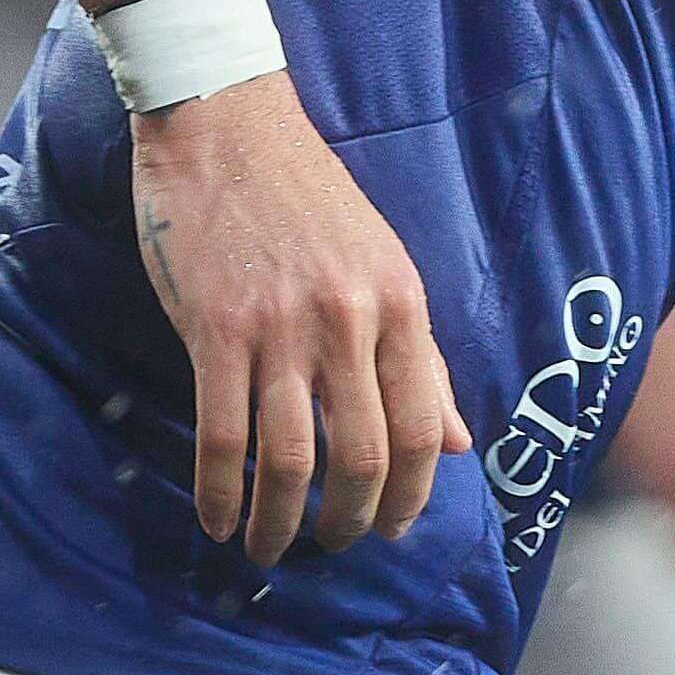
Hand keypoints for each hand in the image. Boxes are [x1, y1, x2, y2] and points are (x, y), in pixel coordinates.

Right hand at [132, 74, 473, 566]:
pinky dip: (220, 493)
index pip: (421, 429)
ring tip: (270, 548)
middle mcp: (349, 322)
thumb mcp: (385, 264)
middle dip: (349, 521)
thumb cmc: (307, 195)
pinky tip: (218, 520)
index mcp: (400, 304)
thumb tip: (459, 444)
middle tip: (331, 546)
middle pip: (361, 457)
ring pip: (290, 460)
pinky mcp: (216, 330)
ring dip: (280, 523)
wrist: (227, 125)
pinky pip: (223, 436)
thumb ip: (421, 357)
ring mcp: (280, 328)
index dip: (409, 496)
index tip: (390, 530)